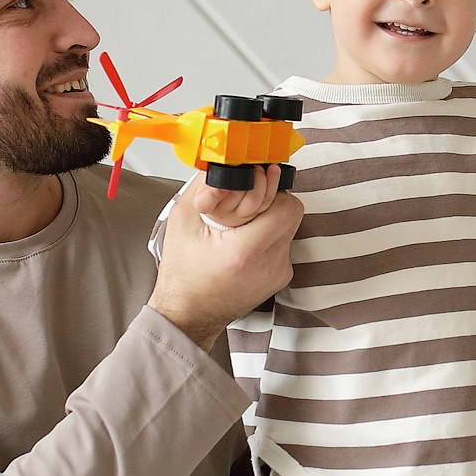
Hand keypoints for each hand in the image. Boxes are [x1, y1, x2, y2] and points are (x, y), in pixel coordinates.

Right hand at [148, 170, 299, 347]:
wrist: (189, 314)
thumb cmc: (183, 273)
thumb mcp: (183, 220)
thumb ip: (206, 186)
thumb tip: (226, 161)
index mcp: (244, 252)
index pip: (286, 207)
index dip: (273, 189)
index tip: (258, 182)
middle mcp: (269, 265)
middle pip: (292, 213)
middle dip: (272, 199)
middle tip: (248, 202)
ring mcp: (278, 273)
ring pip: (290, 227)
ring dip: (270, 217)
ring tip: (242, 225)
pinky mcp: (281, 277)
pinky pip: (284, 243)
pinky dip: (268, 236)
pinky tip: (244, 242)